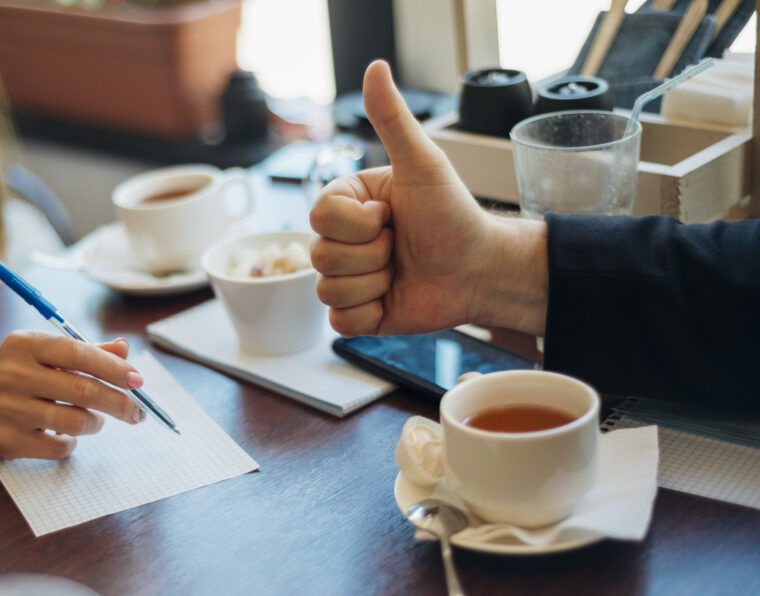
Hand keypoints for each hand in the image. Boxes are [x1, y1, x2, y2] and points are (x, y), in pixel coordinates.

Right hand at [0, 331, 144, 459]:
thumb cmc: (16, 370)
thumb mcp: (44, 351)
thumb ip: (86, 351)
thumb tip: (125, 350)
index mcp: (25, 345)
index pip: (79, 353)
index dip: (114, 368)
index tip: (138, 381)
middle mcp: (14, 375)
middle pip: (83, 390)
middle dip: (119, 402)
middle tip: (136, 411)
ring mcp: (8, 410)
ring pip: (76, 421)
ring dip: (96, 422)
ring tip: (95, 419)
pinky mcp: (8, 441)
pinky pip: (59, 447)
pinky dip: (73, 441)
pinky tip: (66, 432)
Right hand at [310, 60, 538, 336]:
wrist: (480, 268)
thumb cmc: (454, 214)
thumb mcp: (424, 164)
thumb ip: (392, 120)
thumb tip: (376, 68)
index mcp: (348, 204)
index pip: (319, 216)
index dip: (359, 223)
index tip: (391, 215)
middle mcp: (343, 240)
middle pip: (320, 255)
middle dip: (371, 254)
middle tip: (401, 245)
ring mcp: (348, 278)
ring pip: (328, 289)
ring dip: (374, 283)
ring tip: (400, 270)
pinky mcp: (358, 313)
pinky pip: (339, 322)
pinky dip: (370, 313)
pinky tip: (393, 296)